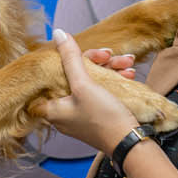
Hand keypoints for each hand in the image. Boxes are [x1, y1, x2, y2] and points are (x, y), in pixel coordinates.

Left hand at [38, 29, 139, 154]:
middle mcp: (64, 113)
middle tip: (109, 55)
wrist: (131, 143)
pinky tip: (128, 74)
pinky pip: (101, 92)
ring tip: (126, 63)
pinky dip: (113, 81)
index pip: (46, 79)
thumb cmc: (103, 117)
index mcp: (53, 108)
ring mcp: (81, 114)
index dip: (59, 62)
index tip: (72, 53)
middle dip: (96, 62)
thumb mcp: (84, 85)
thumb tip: (57, 34)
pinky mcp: (97, 115)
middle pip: (73, 77)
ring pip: (91, 82)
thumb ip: (70, 59)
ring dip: (109, 69)